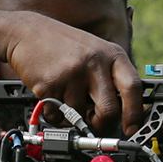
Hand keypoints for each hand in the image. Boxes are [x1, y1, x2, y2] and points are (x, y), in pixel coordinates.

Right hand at [0, 12, 143, 133]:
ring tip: (66, 95)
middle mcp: (94, 62)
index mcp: (111, 54)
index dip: (135, 113)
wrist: (27, 33)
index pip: (133, 87)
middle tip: (93, 120)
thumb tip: (124, 109)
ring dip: (72, 115)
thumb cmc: (63, 44)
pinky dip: (54, 113)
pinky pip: (58, 115)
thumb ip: (110, 76)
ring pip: (81, 115)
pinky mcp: (51, 84)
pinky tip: (52, 94)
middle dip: (101, 123)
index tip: (132, 128)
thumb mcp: (96, 51)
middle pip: (109, 110)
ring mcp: (73, 74)